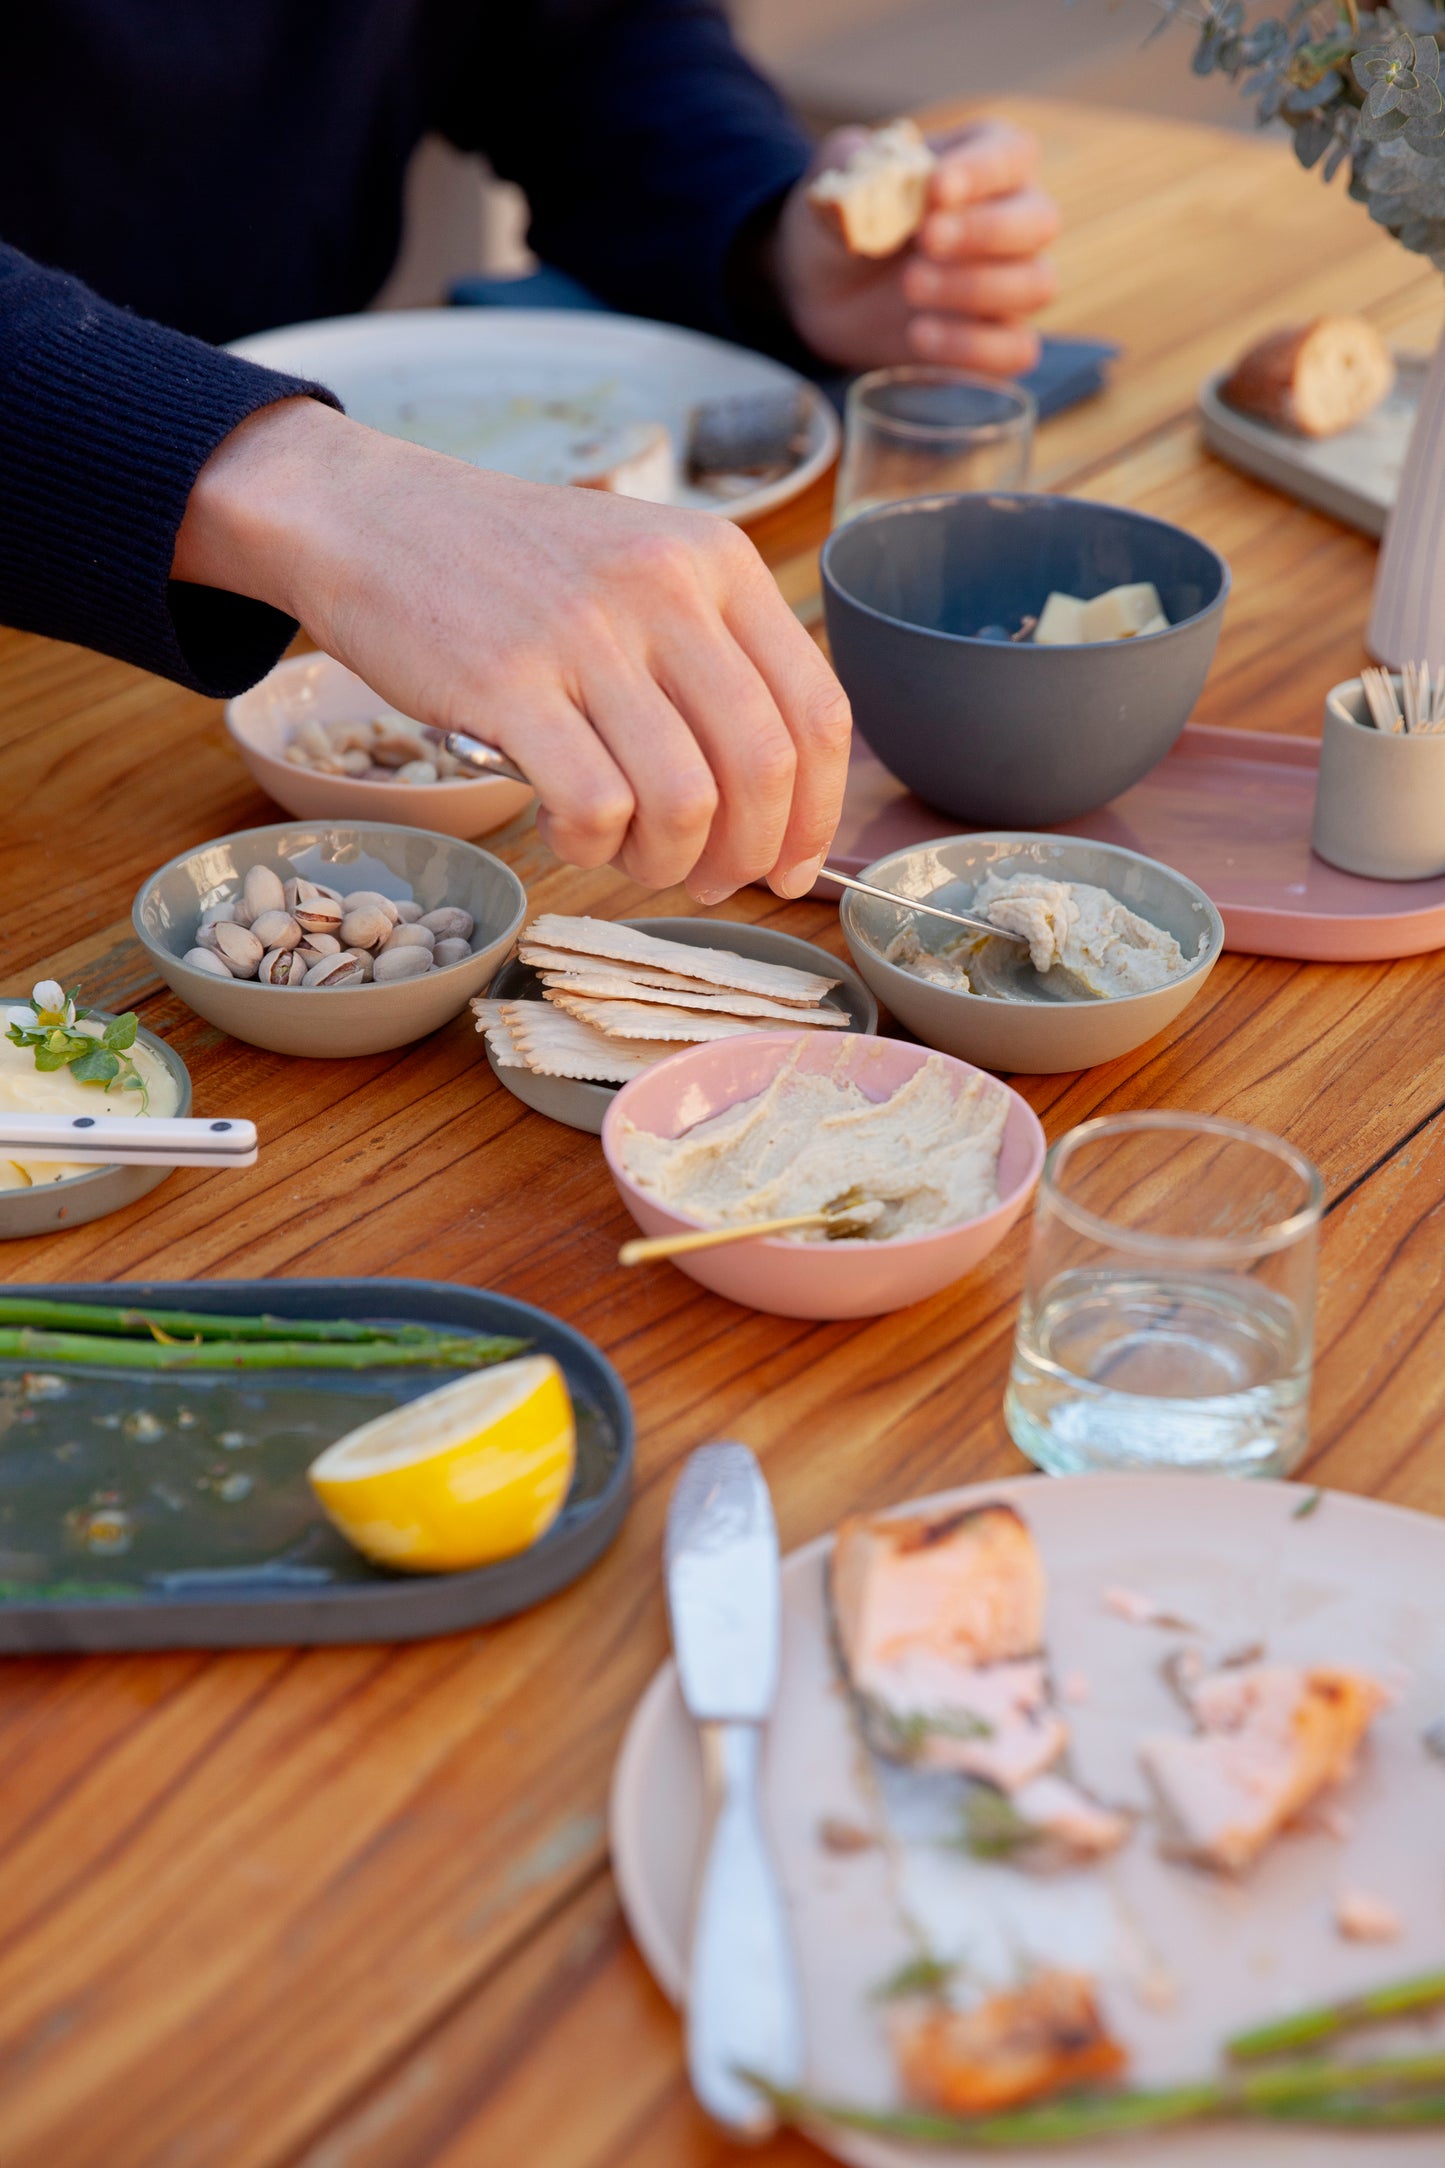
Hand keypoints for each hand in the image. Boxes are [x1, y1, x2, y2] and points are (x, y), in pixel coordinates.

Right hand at [174, 399, 850, 902]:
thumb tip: (780, 805)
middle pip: (764, 766)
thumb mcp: (641, 572)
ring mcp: (585, 633)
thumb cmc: (512, 570)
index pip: (816, 709)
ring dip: (668, 863)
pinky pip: (594, 806)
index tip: (793, 866)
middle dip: (748, 854)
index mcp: (717, 561)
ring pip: (685, 800)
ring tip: (633, 858)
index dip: (819, 812)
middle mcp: (665, 588)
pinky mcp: (507, 682)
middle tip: (710, 881)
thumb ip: (713, 659)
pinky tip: (570, 833)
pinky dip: (592, 848)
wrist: (370, 517)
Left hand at [771, 119, 1059, 376]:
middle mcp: (1014, 219)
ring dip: (974, 287)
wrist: (822, 287)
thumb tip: (879, 179)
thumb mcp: (840, 177)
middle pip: (1039, 221)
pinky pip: (1015, 350)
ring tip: (911, 287)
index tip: (937, 189)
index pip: (1012, 155)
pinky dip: (973, 347)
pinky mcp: (993, 340)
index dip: (982, 172)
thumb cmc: (848, 217)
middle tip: (925, 240)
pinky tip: (919, 336)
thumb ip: (858, 166)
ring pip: (1036, 284)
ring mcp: (1010, 283)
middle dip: (984, 231)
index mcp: (986, 160)